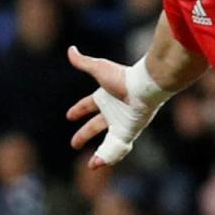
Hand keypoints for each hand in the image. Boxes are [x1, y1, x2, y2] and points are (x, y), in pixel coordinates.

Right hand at [67, 47, 170, 168]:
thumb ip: (83, 62)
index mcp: (105, 97)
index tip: (69, 115)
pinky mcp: (128, 132)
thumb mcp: (98, 68)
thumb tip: (70, 49)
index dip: (78, 110)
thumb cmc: (123, 77)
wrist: (145, 87)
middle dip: (84, 134)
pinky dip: (108, 157)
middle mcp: (113, 111)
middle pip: (96, 126)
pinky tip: (99, 165)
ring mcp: (121, 123)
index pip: (88, 105)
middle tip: (74, 144)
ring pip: (108, 141)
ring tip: (92, 165)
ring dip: (100, 153)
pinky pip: (116, 148)